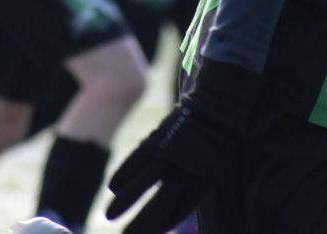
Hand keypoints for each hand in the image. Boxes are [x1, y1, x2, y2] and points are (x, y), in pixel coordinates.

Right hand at [105, 59, 260, 233]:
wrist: (217, 105)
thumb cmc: (215, 143)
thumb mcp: (211, 170)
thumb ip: (191, 188)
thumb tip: (170, 210)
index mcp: (203, 183)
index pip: (175, 213)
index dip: (158, 226)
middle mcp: (186, 172)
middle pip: (158, 205)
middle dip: (140, 225)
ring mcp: (170, 154)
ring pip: (143, 183)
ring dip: (124, 201)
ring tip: (109, 216)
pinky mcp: (159, 139)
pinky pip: (137, 159)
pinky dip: (124, 173)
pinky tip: (113, 187)